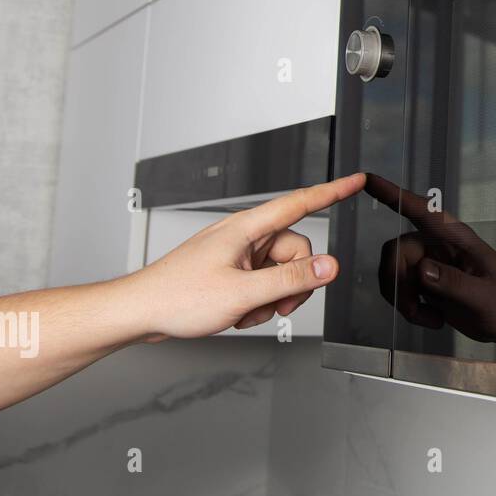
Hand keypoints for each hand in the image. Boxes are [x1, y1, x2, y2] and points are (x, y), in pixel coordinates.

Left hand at [121, 172, 365, 339]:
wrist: (139, 312)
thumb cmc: (176, 297)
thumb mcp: (242, 293)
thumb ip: (290, 279)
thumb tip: (329, 267)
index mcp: (246, 228)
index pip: (300, 203)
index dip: (332, 191)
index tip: (356, 181)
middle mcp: (244, 237)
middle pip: (296, 250)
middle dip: (293, 282)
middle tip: (277, 306)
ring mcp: (237, 254)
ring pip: (280, 271)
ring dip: (272, 297)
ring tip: (247, 313)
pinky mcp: (231, 270)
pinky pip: (262, 282)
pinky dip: (257, 302)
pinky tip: (237, 314)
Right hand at [364, 174, 495, 342]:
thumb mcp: (485, 297)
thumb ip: (455, 283)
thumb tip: (422, 269)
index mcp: (457, 238)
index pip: (423, 211)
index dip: (394, 195)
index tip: (367, 179)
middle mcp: (439, 246)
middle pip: (396, 251)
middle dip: (397, 282)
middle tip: (413, 309)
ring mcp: (430, 264)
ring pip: (393, 272)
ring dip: (403, 299)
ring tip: (430, 317)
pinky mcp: (425, 283)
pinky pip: (399, 290)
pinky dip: (409, 308)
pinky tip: (434, 319)